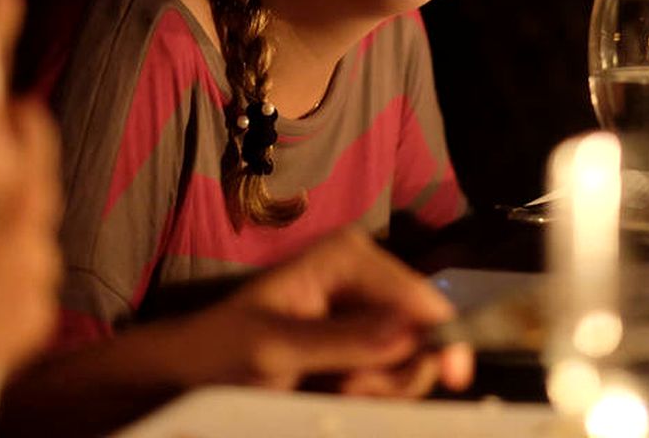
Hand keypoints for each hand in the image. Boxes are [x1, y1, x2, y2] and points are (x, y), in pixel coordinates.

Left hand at [186, 228, 473, 395]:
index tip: (453, 373)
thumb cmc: (224, 347)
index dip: (440, 334)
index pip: (415, 294)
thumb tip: (406, 334)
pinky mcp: (364, 341)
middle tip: (351, 388)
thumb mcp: (277, 346)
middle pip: (422, 328)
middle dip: (396, 369)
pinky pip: (394, 371)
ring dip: (383, 384)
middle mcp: (366, 276)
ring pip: (412, 355)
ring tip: (337, 388)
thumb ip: (342, 341)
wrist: (196, 371)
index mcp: (348, 257)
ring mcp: (367, 310)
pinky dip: (374, 391)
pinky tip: (339, 390)